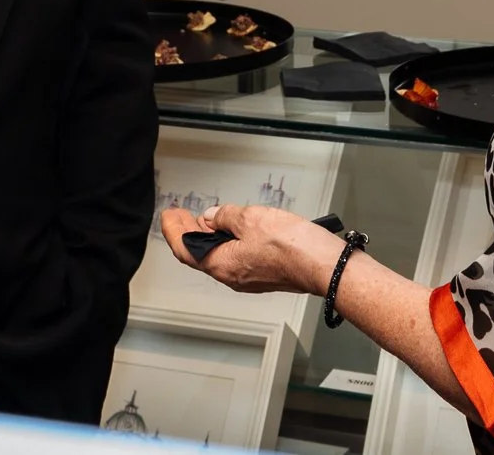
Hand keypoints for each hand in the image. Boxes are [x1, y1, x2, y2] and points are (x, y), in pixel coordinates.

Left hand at [158, 204, 347, 296]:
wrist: (325, 265)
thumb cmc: (293, 248)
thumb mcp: (250, 219)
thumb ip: (226, 217)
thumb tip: (214, 217)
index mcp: (222, 265)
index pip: (184, 249)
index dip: (173, 230)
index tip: (169, 216)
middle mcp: (232, 277)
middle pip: (200, 254)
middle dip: (189, 231)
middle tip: (181, 215)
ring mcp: (249, 278)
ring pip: (219, 256)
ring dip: (209, 236)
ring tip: (206, 218)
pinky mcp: (264, 275)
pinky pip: (236, 258)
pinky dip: (228, 242)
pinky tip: (233, 229)